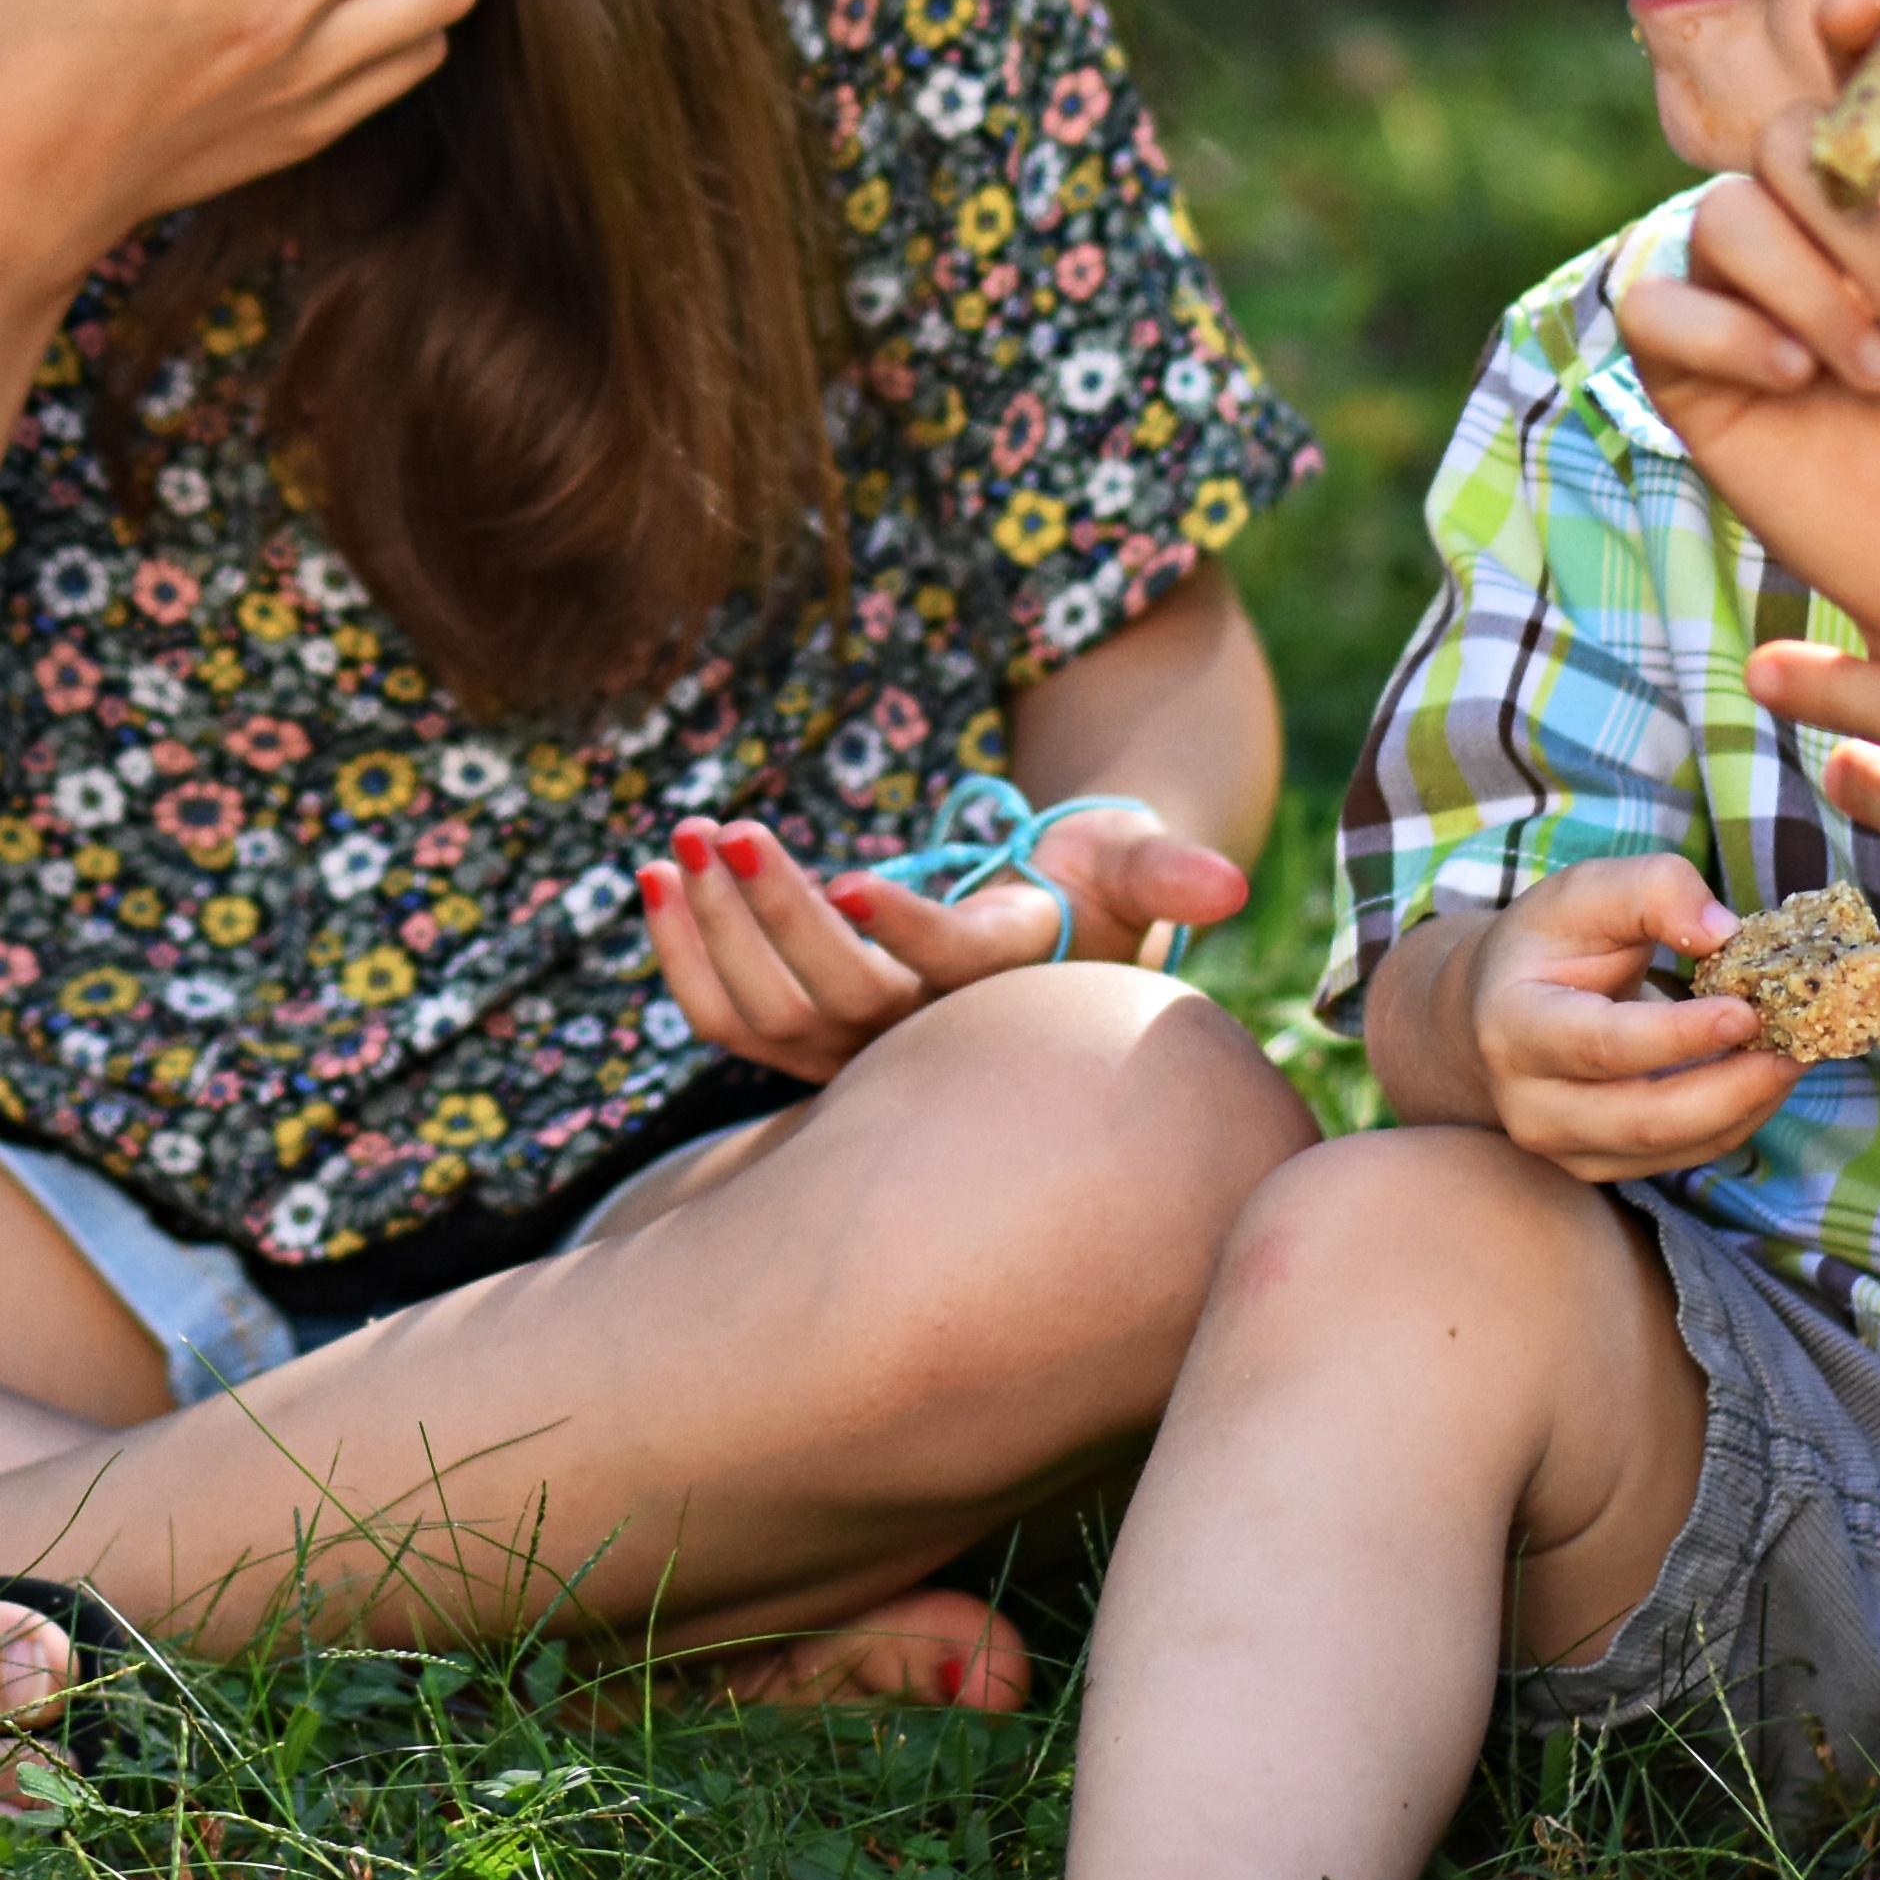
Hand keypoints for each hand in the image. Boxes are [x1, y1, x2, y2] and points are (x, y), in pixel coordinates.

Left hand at [639, 808, 1248, 1081]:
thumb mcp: (1136, 866)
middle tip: (725, 826)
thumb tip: (1228, 883)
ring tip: (681, 839)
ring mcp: (858, 1052)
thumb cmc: (1092, 889)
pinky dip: (681, 955)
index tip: (852, 877)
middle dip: (773, 915)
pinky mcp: (806, 1041)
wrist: (1040, 938)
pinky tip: (651, 876)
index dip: (905, 933)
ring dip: (713, 930)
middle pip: (836, 998)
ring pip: (766, 1016)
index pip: (950, 976)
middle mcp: (925, 1042)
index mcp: (1005, 998)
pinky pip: (727, 1020)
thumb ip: (1168, 867)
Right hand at [1447, 853, 1803, 1177]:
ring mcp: (1564, 1148)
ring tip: (1796, 1053)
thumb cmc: (1550, 944)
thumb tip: (1723, 931)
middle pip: (1645, 1118)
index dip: (1678, 1035)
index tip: (1746, 1010)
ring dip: (1748, 1104)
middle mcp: (1529, 1104)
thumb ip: (1652, 890)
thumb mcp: (1585, 893)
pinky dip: (1738, 1117)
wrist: (1496, 1009)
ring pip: (1675, 1145)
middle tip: (1797, 1046)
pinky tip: (1765, 1073)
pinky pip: (1686, 1153)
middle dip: (1734, 1088)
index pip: (1601, 1044)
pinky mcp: (1601, 1166)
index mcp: (1514, 1027)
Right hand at [1613, 0, 1879, 700]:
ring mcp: (1737, 292)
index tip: (1870, 4)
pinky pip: (1657, 303)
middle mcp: (1800, 223)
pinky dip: (1727, 330)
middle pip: (1773, 144)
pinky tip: (1793, 377)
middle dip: (1855, 224)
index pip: (1846, 76)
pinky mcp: (1687, 366)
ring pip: (1721, 220)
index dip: (1850, 32)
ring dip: (1811, 291)